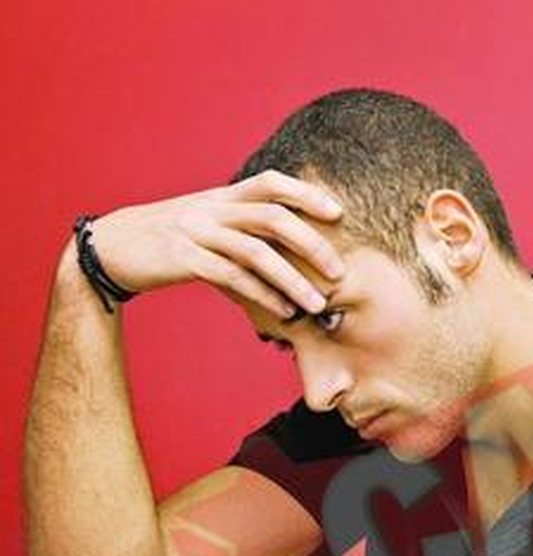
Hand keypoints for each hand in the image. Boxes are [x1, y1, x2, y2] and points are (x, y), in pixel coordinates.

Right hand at [81, 170, 345, 317]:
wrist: (109, 248)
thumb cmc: (168, 239)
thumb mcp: (206, 221)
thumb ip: (243, 228)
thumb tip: (289, 250)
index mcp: (222, 195)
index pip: (271, 183)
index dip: (306, 194)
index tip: (338, 212)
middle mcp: (212, 208)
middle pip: (273, 217)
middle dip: (312, 244)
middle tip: (339, 271)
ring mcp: (196, 232)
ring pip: (256, 252)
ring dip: (293, 280)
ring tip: (318, 303)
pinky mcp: (183, 259)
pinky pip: (232, 277)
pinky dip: (263, 296)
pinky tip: (284, 312)